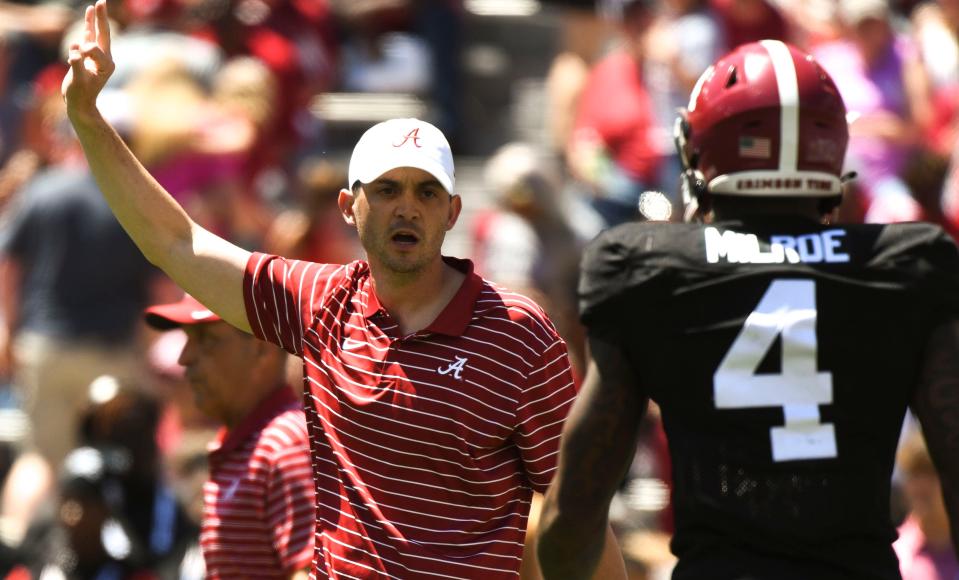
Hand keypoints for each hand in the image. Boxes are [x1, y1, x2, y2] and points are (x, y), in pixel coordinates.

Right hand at [61, 0, 113, 122]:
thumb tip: (76, 51)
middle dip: (101, 17)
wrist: (80, 105)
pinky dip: (86, 29)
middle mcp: (104, 59)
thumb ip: (77, 66)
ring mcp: (96, 58)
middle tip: (102, 1)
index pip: (95, 48)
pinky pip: (87, 40)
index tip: (75, 60)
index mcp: (106, 64)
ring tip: (94, 6)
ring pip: (94, 35)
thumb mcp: (78, 82)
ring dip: (93, 20)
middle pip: (103, 33)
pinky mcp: (87, 58)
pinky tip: (89, 21)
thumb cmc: (80, 95)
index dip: (84, 51)